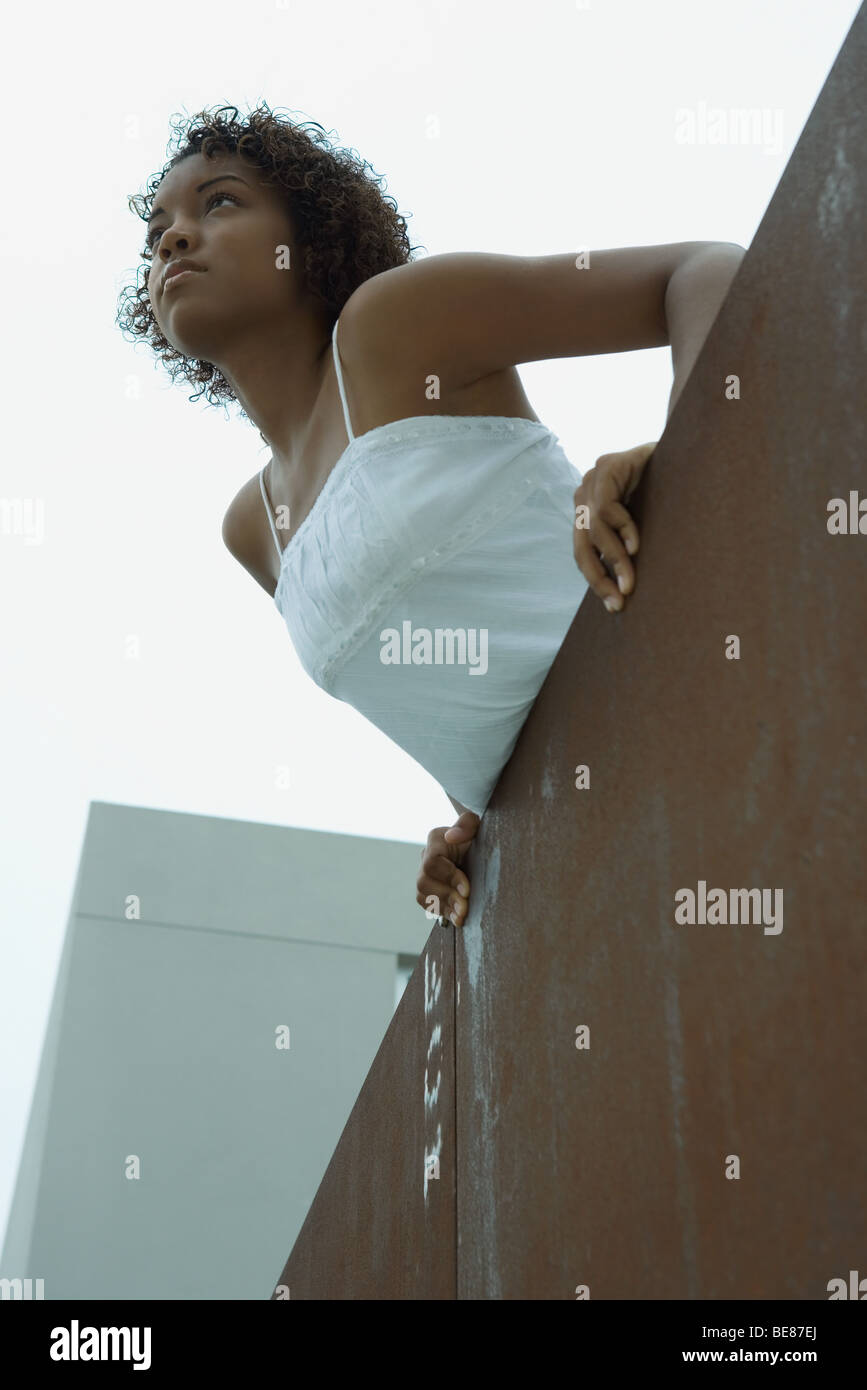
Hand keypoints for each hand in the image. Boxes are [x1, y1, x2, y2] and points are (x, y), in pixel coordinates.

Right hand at [416, 811, 480, 926]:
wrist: (477, 851)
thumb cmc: (477, 838)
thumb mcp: (477, 826)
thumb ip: (466, 824)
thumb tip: (452, 837)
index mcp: (436, 840)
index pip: (432, 861)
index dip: (449, 876)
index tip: (467, 889)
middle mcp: (425, 858)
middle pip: (424, 881)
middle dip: (446, 895)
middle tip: (465, 905)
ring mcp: (424, 875)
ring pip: (423, 894)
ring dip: (444, 906)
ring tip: (462, 914)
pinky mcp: (427, 890)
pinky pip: (428, 904)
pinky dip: (443, 912)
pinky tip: (457, 918)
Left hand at [572, 442, 656, 610]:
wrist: (684, 448)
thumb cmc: (666, 490)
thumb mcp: (643, 524)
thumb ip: (626, 546)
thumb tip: (624, 590)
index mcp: (588, 511)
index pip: (584, 553)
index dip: (597, 580)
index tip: (615, 606)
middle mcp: (585, 495)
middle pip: (581, 546)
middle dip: (599, 578)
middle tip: (620, 600)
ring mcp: (593, 479)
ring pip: (593, 529)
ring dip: (614, 559)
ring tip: (630, 580)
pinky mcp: (607, 467)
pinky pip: (607, 507)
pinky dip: (622, 529)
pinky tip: (636, 546)